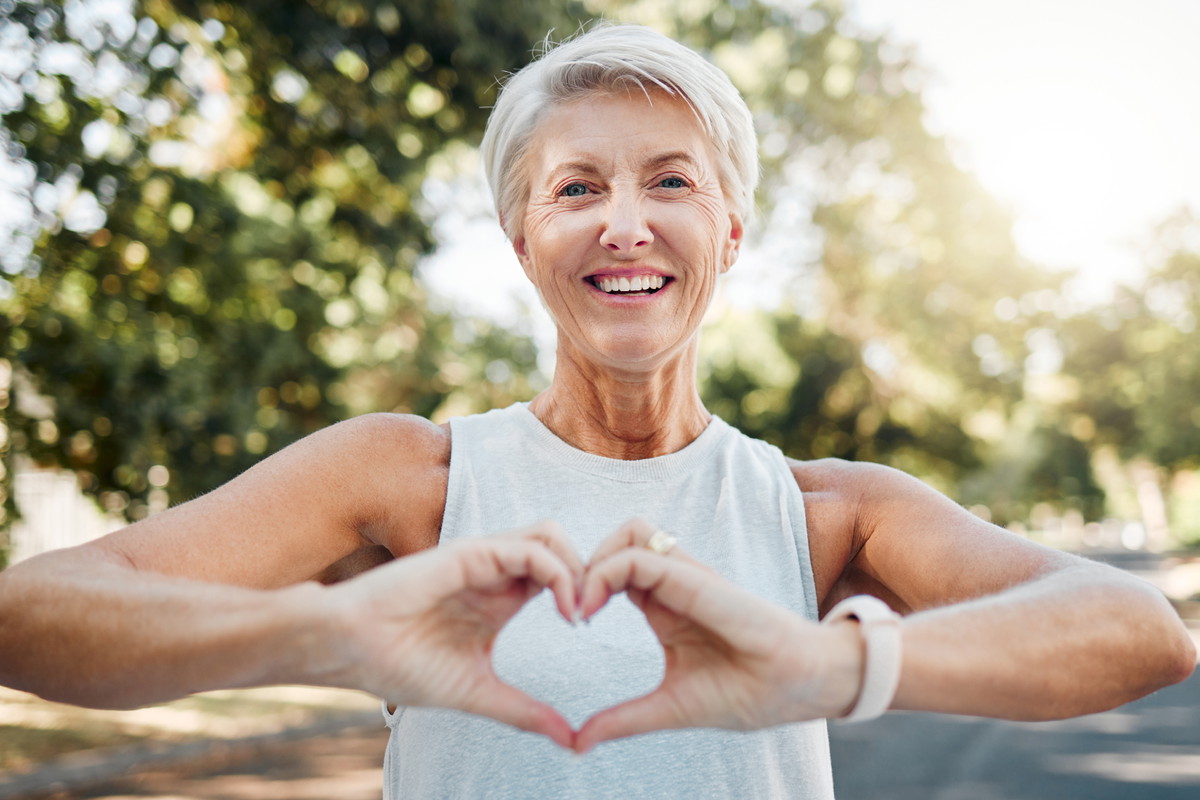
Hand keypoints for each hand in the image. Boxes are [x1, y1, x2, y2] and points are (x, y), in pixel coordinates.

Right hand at [327, 522, 582, 747]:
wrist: (350, 650)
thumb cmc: (401, 666)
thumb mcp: (478, 692)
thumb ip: (525, 711)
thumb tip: (569, 740)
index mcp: (501, 599)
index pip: (559, 576)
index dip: (585, 594)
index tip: (591, 633)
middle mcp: (497, 573)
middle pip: (563, 548)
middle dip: (591, 574)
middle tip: (595, 615)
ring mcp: (485, 560)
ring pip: (551, 536)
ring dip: (578, 567)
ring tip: (579, 611)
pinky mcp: (471, 553)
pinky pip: (530, 548)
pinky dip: (558, 572)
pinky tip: (563, 609)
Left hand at [574, 519, 862, 752]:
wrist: (803, 687)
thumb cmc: (749, 692)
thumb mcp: (670, 707)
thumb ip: (623, 719)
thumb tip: (577, 743)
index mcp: (664, 607)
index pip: (615, 570)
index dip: (584, 586)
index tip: (570, 622)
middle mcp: (674, 584)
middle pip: (618, 541)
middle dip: (583, 564)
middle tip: (568, 607)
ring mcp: (687, 577)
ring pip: (630, 532)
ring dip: (596, 559)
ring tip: (581, 604)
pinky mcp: (697, 580)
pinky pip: (643, 555)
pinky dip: (609, 571)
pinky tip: (593, 607)